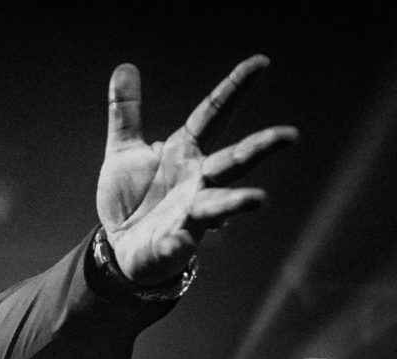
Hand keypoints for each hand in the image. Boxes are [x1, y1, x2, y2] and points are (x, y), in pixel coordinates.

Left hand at [96, 55, 298, 285]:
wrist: (122, 244)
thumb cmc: (132, 196)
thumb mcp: (123, 150)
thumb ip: (126, 112)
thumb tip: (124, 67)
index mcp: (186, 152)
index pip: (213, 115)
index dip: (235, 89)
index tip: (261, 62)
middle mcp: (197, 181)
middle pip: (232, 161)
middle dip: (259, 148)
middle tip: (289, 134)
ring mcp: (188, 214)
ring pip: (217, 206)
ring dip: (235, 203)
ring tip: (257, 199)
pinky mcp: (172, 244)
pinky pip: (177, 244)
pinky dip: (179, 243)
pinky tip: (180, 240)